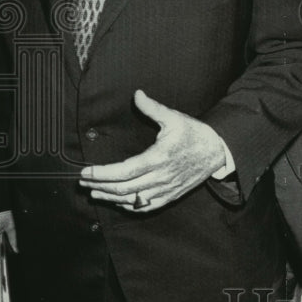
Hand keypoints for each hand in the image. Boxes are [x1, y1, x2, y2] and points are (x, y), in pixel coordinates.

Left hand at [79, 90, 225, 212]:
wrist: (217, 152)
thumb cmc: (194, 134)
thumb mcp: (174, 118)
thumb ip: (152, 108)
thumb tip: (137, 94)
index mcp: (159, 158)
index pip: (123, 171)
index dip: (102, 174)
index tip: (86, 172)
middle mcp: (161, 177)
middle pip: (123, 188)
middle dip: (99, 186)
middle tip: (83, 181)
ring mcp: (165, 189)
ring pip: (132, 200)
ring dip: (110, 198)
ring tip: (93, 192)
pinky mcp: (170, 196)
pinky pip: (145, 206)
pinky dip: (128, 206)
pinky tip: (117, 201)